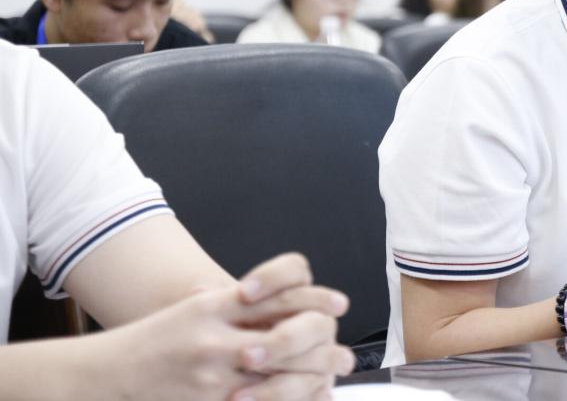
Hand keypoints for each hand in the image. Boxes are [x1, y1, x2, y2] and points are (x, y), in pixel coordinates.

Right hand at [99, 253, 352, 400]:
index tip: (338, 305)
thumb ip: (232, 306)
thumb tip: (273, 299)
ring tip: (331, 379)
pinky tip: (303, 400)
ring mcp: (212, 374)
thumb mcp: (193, 311)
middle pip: (287, 336)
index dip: (315, 298)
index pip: (277, 295)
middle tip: (343, 354)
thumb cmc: (152, 342)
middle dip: (322, 346)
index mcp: (216, 306)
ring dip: (311, 379)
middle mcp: (216, 337)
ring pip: (278, 376)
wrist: (105, 374)